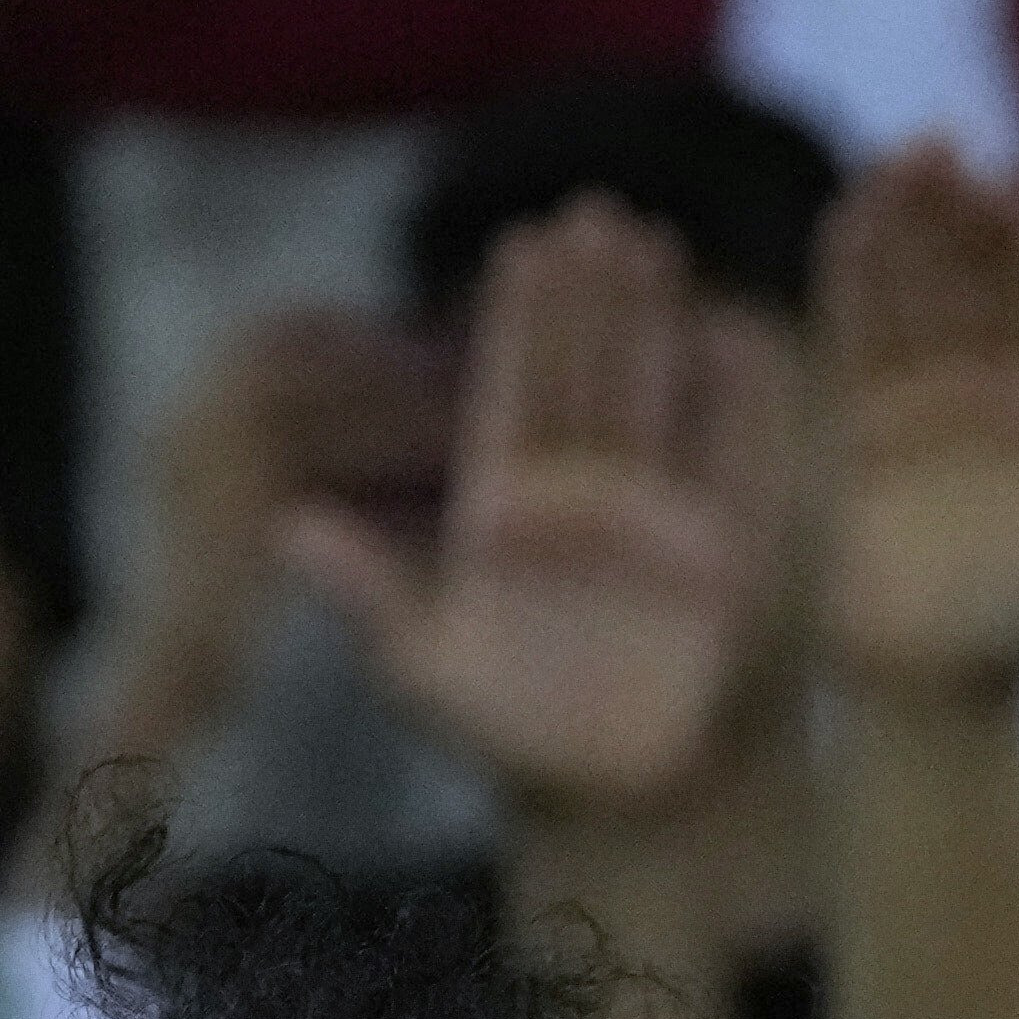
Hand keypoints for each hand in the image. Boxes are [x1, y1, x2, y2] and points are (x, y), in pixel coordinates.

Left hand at [284, 196, 763, 812]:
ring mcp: (651, 517)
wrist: (622, 805)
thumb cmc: (516, 746)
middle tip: (591, 213)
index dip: (518, 322)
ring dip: (653, 323)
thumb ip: (367, 588)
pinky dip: (734, 400)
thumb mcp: (427, 667)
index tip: (519, 246)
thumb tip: (284, 523)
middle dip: (588, 297)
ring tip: (654, 244)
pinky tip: (735, 331)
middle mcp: (577, 499)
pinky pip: (727, 457)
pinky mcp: (720, 547)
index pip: (509, 393)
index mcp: (505, 510)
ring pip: (649, 396)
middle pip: (582, 375)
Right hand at [811, 147, 1018, 700]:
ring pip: (908, 295)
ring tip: (893, 162)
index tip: (1017, 173)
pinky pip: (851, 340)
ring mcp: (915, 408)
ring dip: (900, 230)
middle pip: (966, 278)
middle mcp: (978, 393)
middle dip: (955, 212)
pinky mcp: (858, 432)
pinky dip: (847, 284)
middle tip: (940, 144)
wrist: (937, 683)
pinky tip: (842, 224)